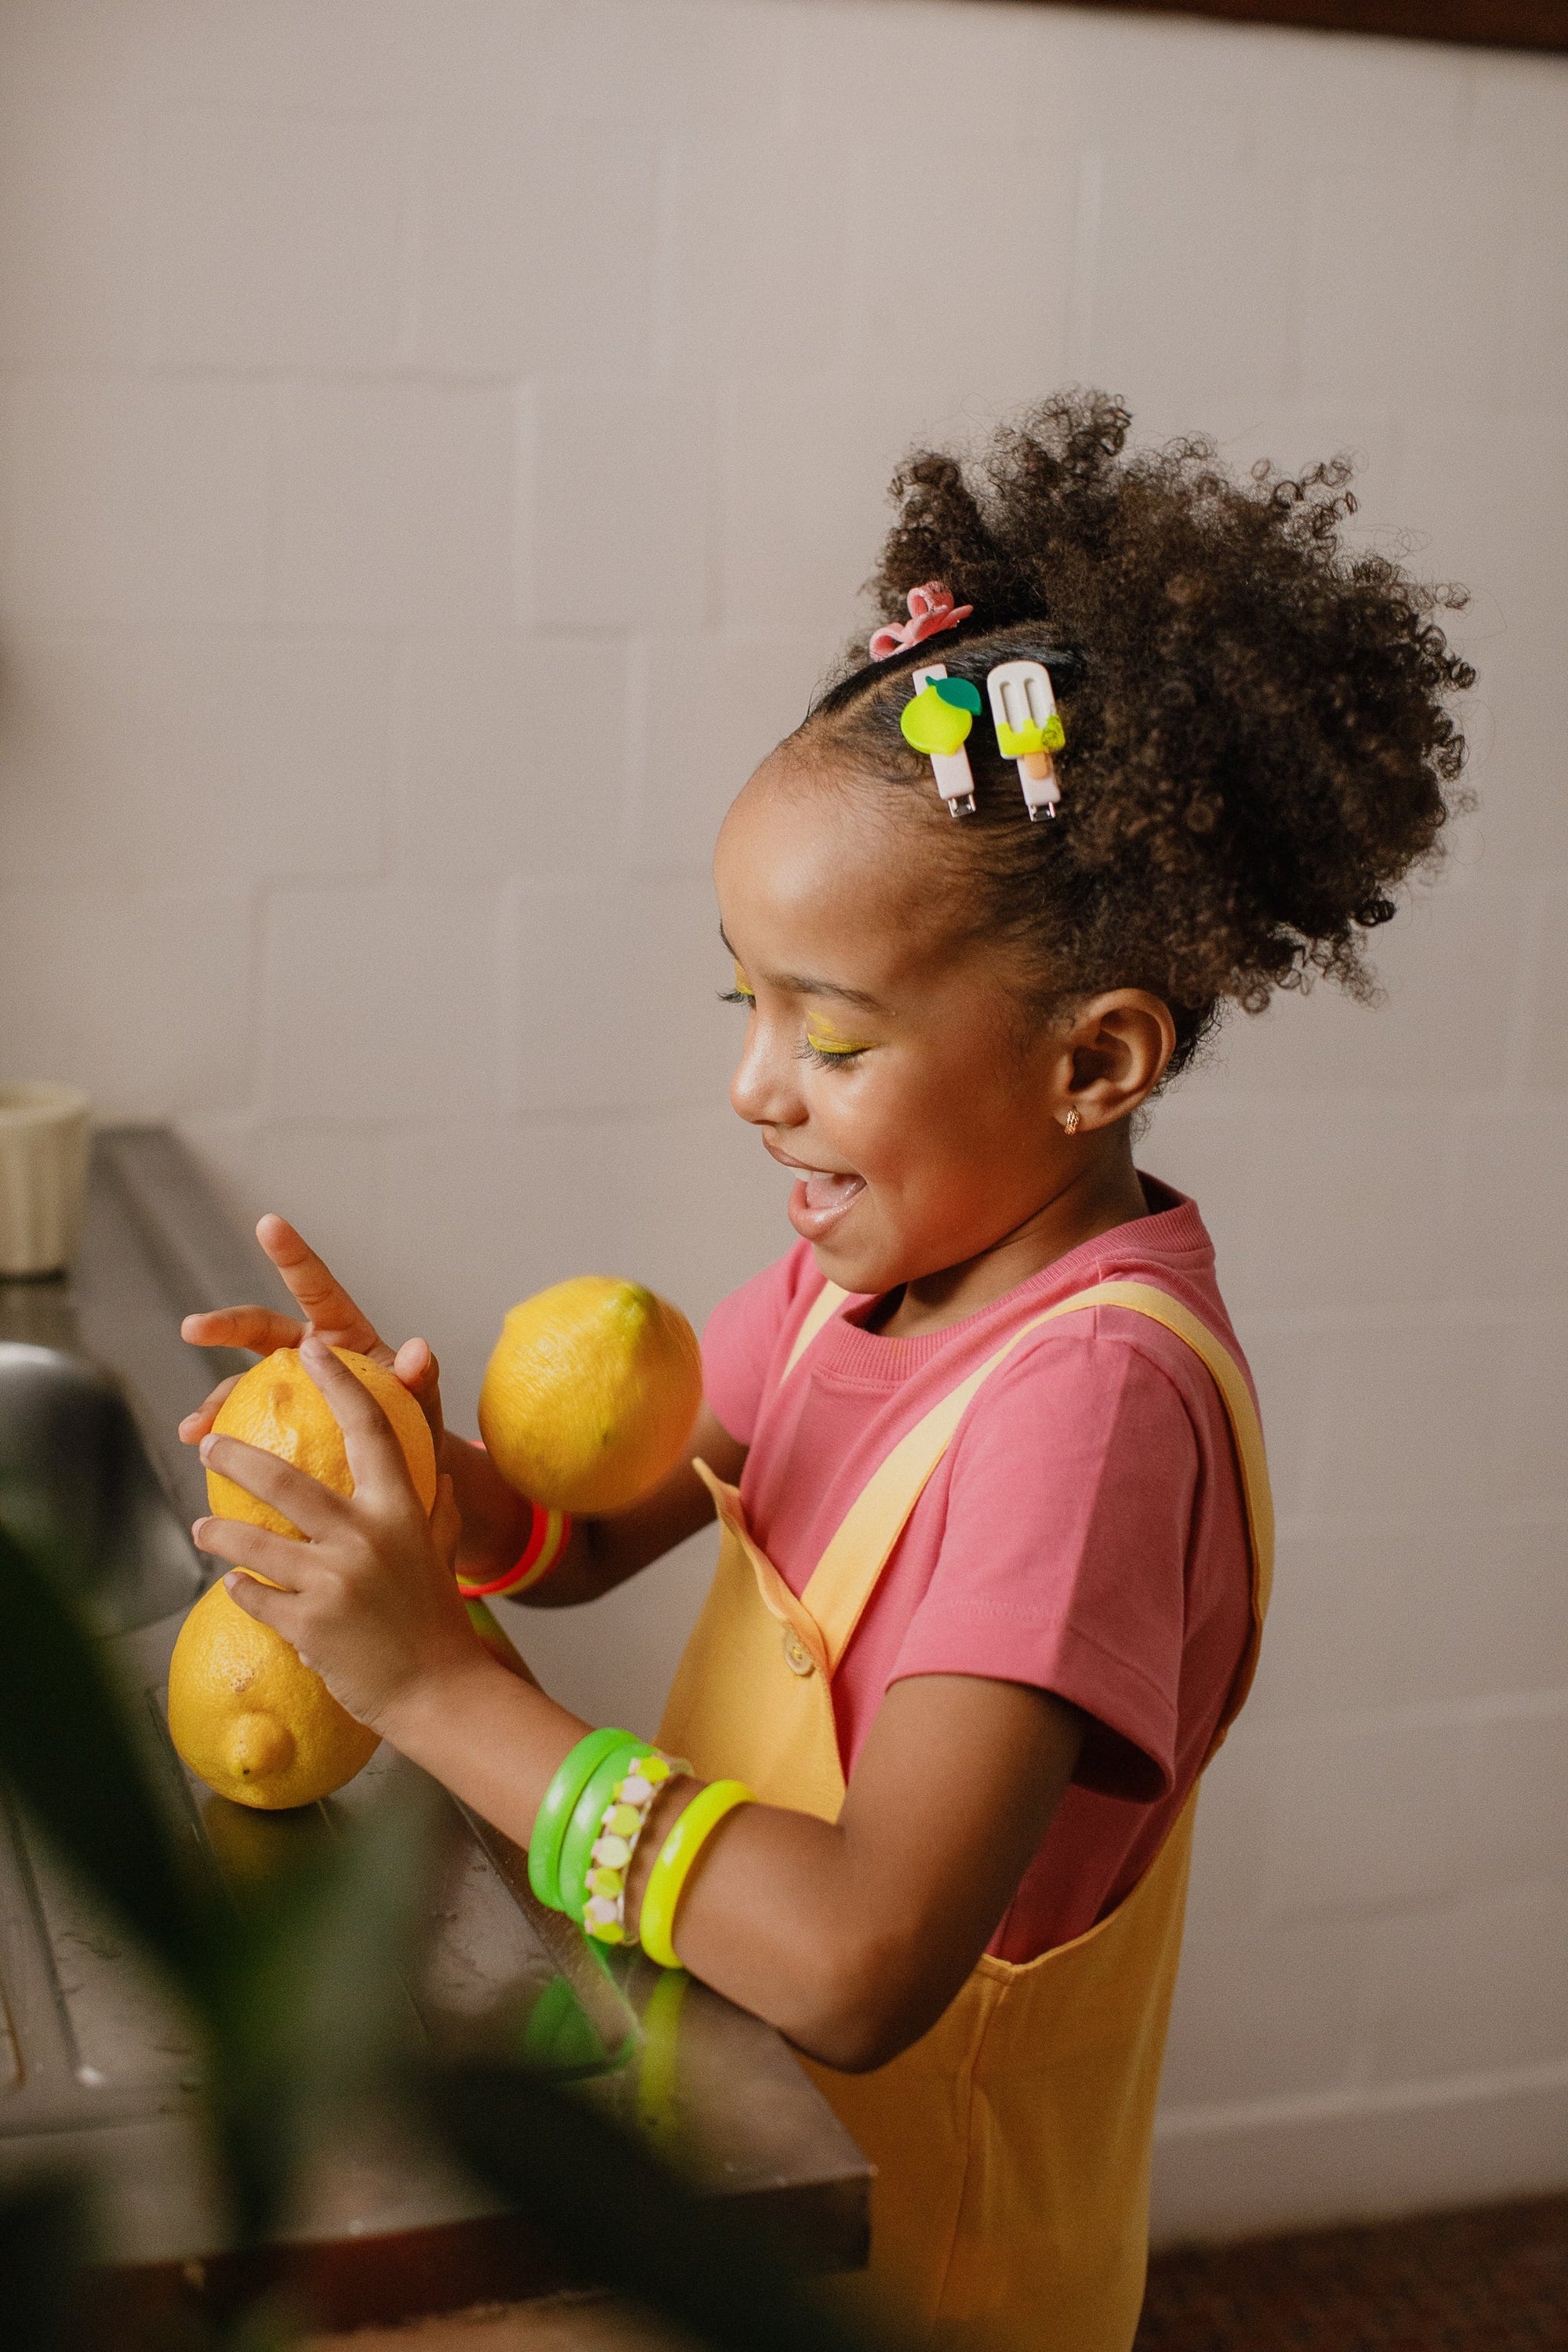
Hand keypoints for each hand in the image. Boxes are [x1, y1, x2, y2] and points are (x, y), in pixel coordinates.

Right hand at [179, 1213, 443, 1454]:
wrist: (403, 1467)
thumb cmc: (414, 1422)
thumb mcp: (421, 1399)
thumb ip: (420, 1374)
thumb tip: (418, 1351)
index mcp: (342, 1330)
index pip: (315, 1285)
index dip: (292, 1254)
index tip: (268, 1222)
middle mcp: (307, 1351)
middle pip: (258, 1327)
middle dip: (223, 1325)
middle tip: (193, 1328)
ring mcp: (287, 1386)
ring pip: (239, 1383)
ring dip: (213, 1402)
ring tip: (192, 1430)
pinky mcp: (273, 1422)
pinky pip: (242, 1426)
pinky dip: (223, 1440)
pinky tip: (203, 1459)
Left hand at [192, 1338, 480, 1731]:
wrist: (439, 1693)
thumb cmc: (435, 1621)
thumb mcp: (439, 1554)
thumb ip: (435, 1508)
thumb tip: (438, 1467)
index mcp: (400, 1511)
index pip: (369, 1430)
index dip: (339, 1383)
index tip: (310, 1349)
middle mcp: (366, 1538)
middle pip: (284, 1480)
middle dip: (235, 1457)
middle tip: (208, 1444)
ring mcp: (334, 1583)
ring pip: (252, 1544)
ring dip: (218, 1534)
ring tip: (201, 1529)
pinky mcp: (308, 1625)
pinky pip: (254, 1597)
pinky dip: (240, 1590)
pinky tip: (235, 1586)